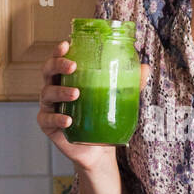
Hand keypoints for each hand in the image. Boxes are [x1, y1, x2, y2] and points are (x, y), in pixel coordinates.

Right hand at [37, 40, 150, 172]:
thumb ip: (129, 83)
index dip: (59, 51)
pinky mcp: (48, 125)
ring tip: (76, 93)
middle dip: (58, 65)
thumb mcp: (116, 98)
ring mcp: (49, 107)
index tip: (67, 44)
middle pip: (48, 71)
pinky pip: (48, 119)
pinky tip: (69, 120)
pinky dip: (58, 118)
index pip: (59, 59)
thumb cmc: (102, 117)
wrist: (97, 149)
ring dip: (61, 91)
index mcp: (67, 78)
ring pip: (48, 93)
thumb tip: (146, 68)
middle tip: (73, 66)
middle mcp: (54, 88)